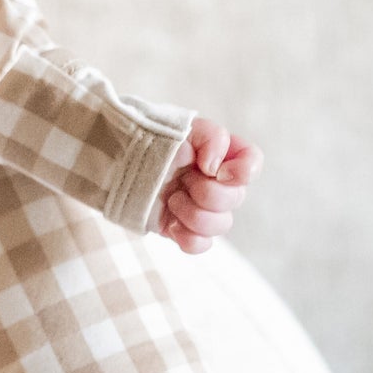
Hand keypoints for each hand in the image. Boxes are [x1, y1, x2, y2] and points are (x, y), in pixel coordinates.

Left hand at [158, 118, 261, 254]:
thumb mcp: (183, 127)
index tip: (215, 171)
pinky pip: (201, 245)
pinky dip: (188, 237)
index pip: (253, 161)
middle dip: (206, 191)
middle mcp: (218, 183)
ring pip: (222, 224)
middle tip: (182, 180)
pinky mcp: (184, 228)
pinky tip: (171, 223)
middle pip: (236, 198)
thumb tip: (214, 166)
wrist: (119, 160)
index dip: (244, 171)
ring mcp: (202, 208)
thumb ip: (209, 137)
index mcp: (221, 154)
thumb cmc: (154, 140)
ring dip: (194, 213)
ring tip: (172, 199)